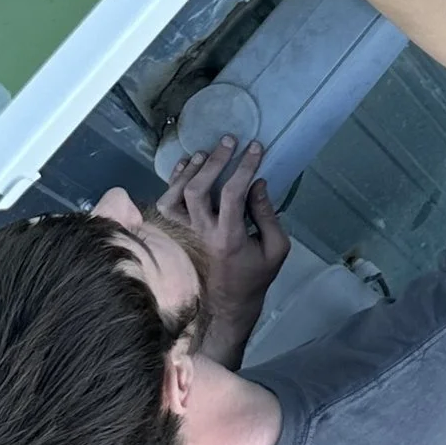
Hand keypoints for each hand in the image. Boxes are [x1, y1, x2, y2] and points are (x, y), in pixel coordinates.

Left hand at [157, 136, 289, 364]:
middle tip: (230, 140)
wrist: (229, 304)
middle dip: (215, 161)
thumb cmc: (257, 276)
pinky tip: (187, 163)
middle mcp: (202, 233)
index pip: (233, 193)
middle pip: (198, 190)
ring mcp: (186, 233)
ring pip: (175, 195)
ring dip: (190, 170)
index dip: (244, 167)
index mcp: (229, 238)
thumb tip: (257, 183)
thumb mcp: (277, 248)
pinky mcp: (179, 233)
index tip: (256, 147)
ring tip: (207, 152)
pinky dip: (174, 180)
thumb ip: (267, 215)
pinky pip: (168, 204)